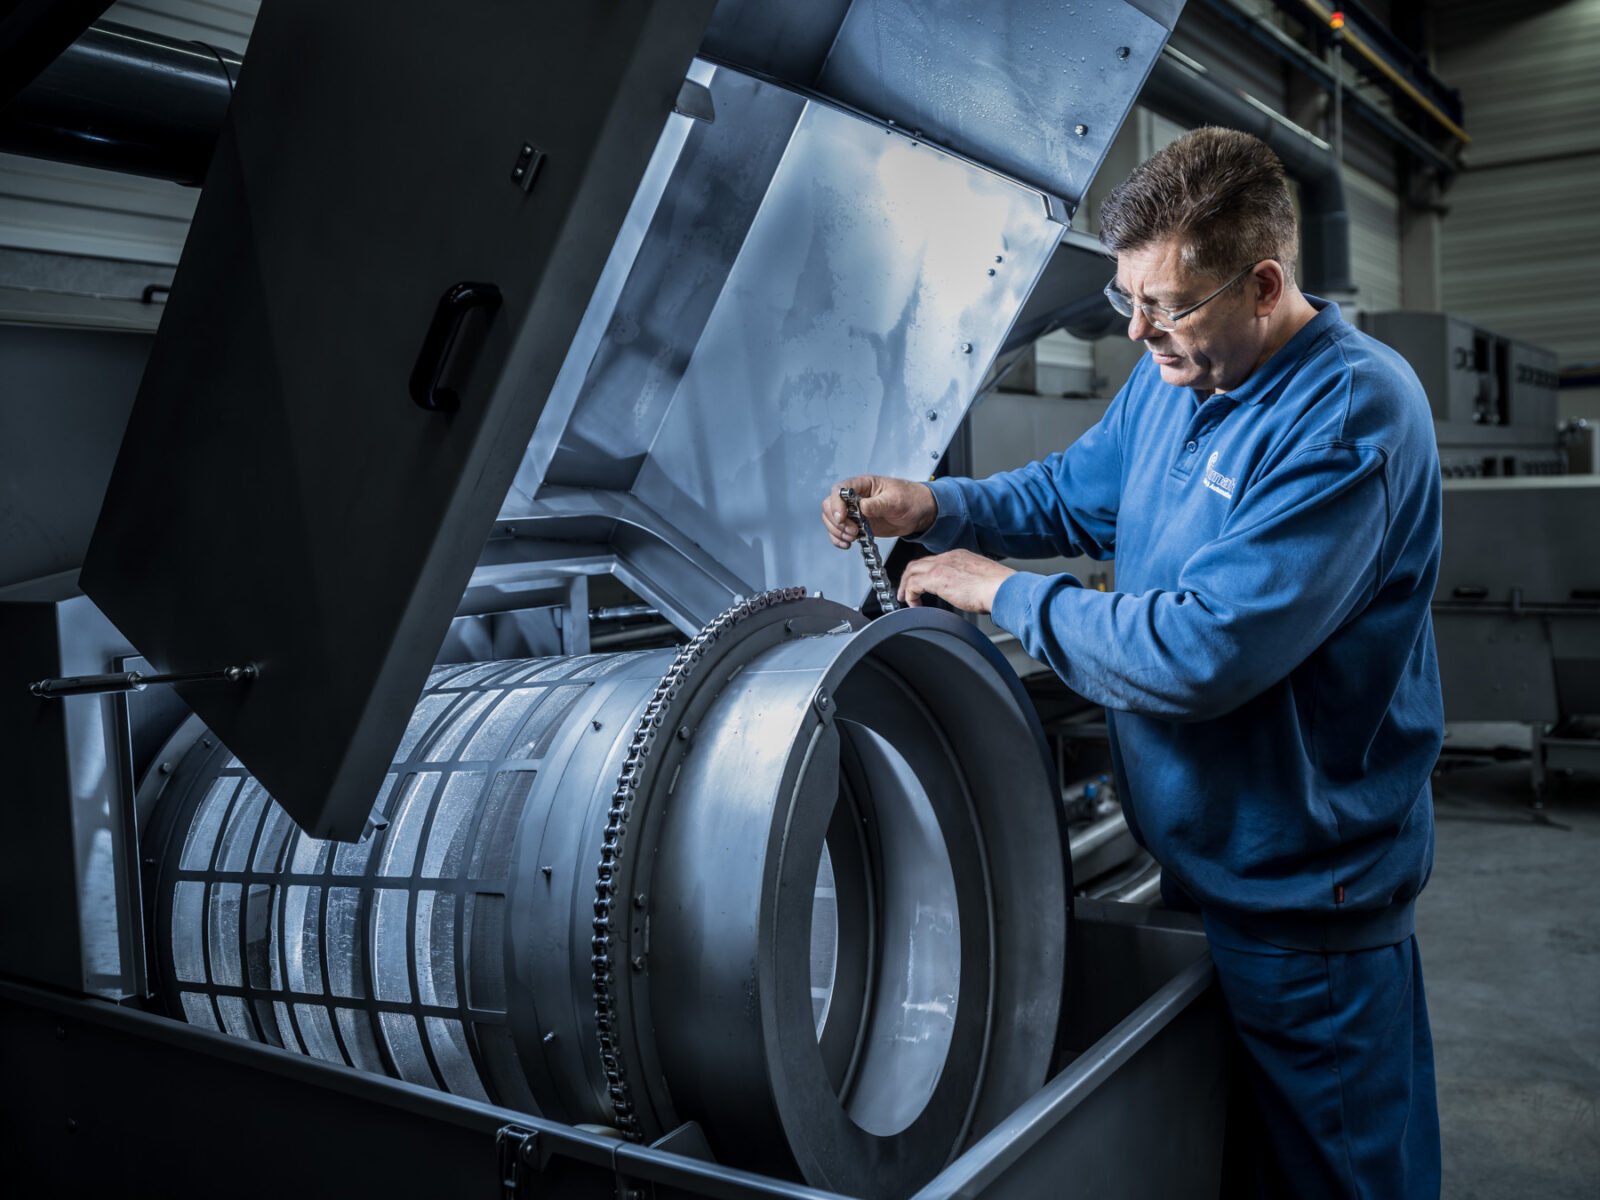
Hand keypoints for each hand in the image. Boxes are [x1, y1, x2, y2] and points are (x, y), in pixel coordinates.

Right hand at [821, 475, 937, 548]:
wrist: (919, 513)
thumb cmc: (910, 499)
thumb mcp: (896, 500)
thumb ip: (878, 504)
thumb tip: (862, 506)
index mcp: (863, 485)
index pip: (840, 490)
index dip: (836, 504)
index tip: (842, 517)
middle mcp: (855, 497)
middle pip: (830, 505)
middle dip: (837, 521)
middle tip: (852, 531)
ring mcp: (854, 511)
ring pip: (831, 519)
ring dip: (837, 531)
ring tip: (852, 538)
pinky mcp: (857, 524)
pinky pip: (839, 531)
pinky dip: (838, 538)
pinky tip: (847, 544)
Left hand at [898, 551, 1014, 614]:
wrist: (1004, 589)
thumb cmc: (999, 589)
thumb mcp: (980, 581)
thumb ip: (969, 583)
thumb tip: (967, 595)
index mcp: (960, 556)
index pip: (935, 561)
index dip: (925, 573)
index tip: (923, 585)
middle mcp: (949, 557)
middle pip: (919, 563)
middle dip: (909, 577)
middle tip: (906, 592)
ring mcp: (942, 566)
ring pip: (911, 570)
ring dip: (906, 585)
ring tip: (906, 599)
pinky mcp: (936, 578)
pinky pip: (912, 584)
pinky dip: (910, 595)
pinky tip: (914, 605)